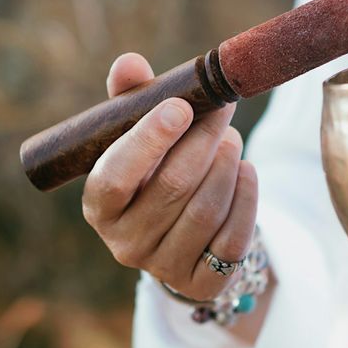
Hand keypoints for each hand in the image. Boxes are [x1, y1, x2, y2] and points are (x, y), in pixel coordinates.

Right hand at [83, 53, 257, 301]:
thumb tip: (129, 64)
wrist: (179, 237)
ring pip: (205, 210)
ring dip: (226, 166)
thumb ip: (131, 101)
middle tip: (223, 110)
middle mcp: (125, 243)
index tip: (179, 106)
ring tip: (231, 139)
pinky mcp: (202, 283)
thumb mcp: (136, 139)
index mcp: (99, 206)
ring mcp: (163, 267)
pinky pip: (232, 239)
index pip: (115, 176)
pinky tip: (247, 171)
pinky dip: (246, 199)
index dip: (147, 141)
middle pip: (172, 186)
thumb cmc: (153, 173)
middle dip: (203, 141)